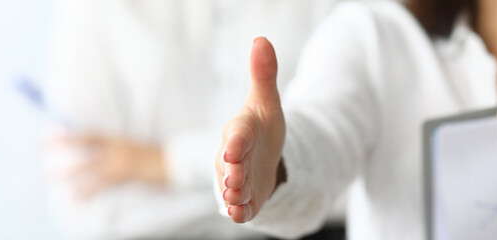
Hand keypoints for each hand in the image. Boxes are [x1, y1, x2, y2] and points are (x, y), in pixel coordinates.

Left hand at [49, 133, 165, 198]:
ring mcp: (120, 163)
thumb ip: (118, 148)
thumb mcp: (134, 147)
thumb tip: (103, 151)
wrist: (174, 162)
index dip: (70, 134)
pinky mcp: (125, 177)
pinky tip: (76, 197)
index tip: (51, 135)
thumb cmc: (155, 156)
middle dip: (63, 149)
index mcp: (118, 139)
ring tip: (51, 177)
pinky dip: (87, 191)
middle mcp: (116, 148)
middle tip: (42, 151)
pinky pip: (101, 185)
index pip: (89, 134)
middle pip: (84, 148)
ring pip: (88, 167)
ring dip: (69, 173)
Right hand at [215, 37, 285, 222]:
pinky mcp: (245, 198)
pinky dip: (240, 211)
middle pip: (229, 165)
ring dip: (234, 194)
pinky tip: (241, 213)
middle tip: (234, 178)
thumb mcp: (266, 102)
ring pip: (232, 188)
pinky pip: (240, 207)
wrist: (264, 157)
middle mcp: (233, 158)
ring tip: (237, 197)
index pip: (235, 136)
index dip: (234, 143)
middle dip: (232, 172)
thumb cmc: (261, 129)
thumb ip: (263, 74)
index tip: (233, 149)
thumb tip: (261, 39)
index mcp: (238, 132)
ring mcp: (238, 180)